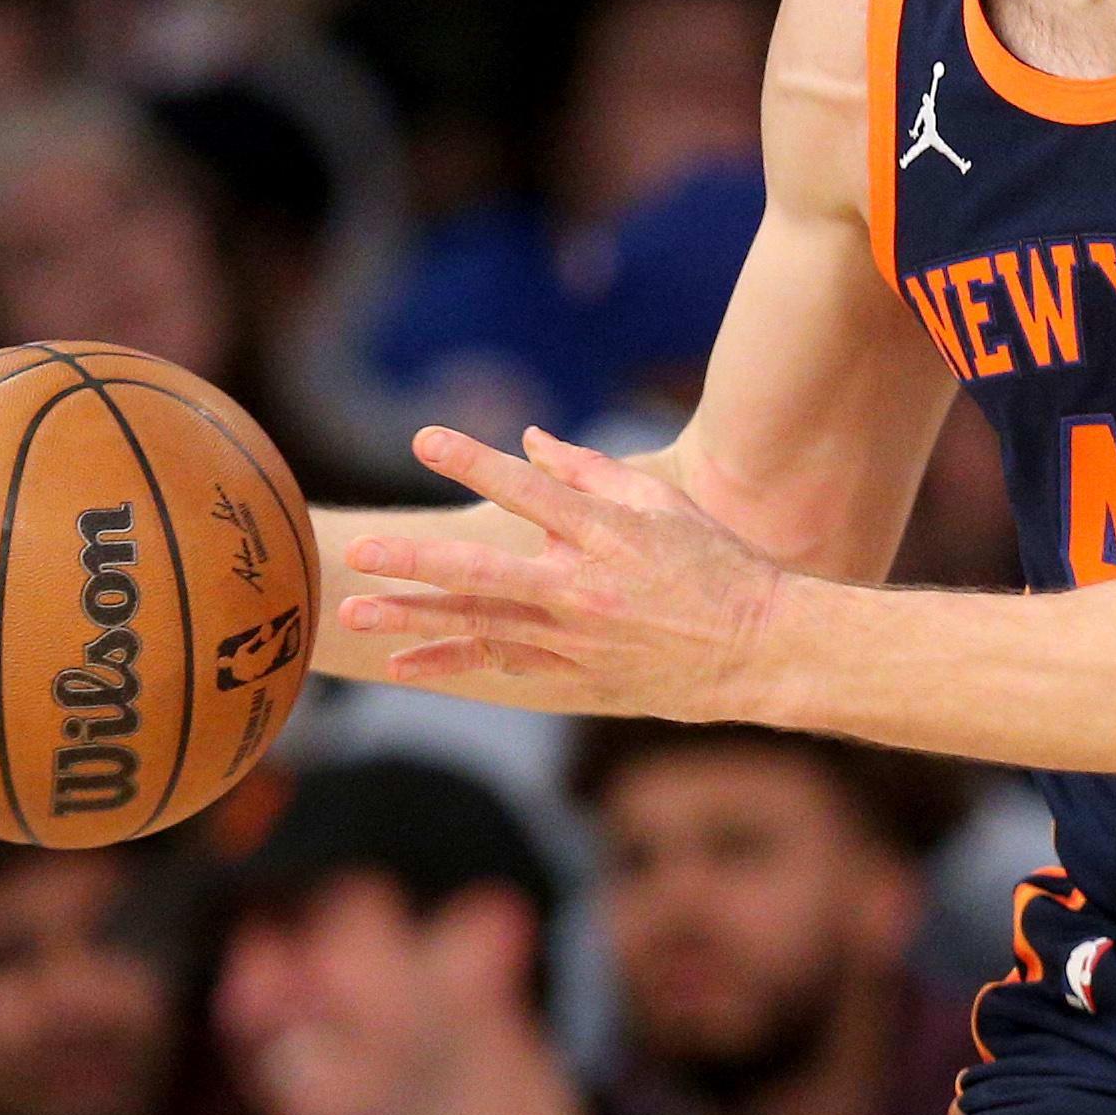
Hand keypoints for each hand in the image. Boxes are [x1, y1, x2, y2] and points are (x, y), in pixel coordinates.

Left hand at [339, 429, 791, 718]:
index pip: (528, 489)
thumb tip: (529, 441)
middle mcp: (585, 587)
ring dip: (415, 619)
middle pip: (486, 571)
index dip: (474, 460)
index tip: (424, 439)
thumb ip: (590, 470)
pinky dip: (451, 663)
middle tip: (363, 553)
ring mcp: (578, 637)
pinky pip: (501, 666)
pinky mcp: (577, 674)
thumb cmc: (714, 562)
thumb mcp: (662, 502)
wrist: (760, 646)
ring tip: (355, 611)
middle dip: (419, 561)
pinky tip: (403, 663)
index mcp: (608, 532)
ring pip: (480, 626)